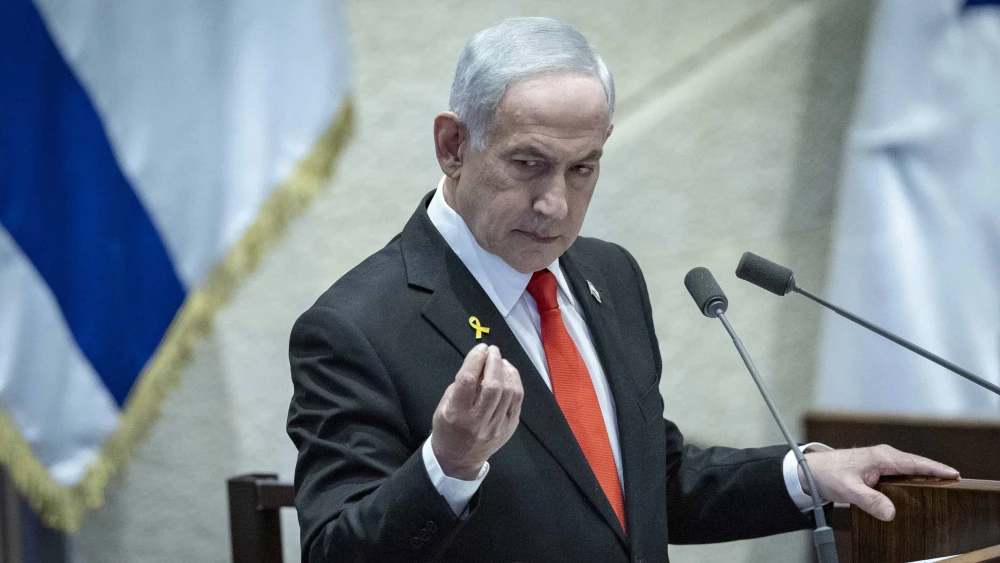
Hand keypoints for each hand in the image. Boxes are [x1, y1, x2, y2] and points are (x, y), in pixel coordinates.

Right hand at [431, 344, 523, 479]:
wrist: (459, 460)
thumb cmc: (447, 428)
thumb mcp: (444, 406)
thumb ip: (460, 385)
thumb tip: (479, 364)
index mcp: (457, 414)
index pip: (468, 380)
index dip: (475, 360)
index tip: (480, 348)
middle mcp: (478, 421)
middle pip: (493, 385)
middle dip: (494, 362)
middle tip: (492, 350)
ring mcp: (497, 426)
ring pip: (509, 392)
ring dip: (506, 370)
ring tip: (500, 360)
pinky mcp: (509, 428)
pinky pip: (517, 400)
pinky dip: (515, 382)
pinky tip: (509, 373)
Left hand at [800, 445, 959, 520]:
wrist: (811, 470)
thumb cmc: (829, 474)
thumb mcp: (849, 489)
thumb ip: (870, 500)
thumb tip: (891, 512)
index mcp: (881, 457)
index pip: (915, 463)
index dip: (935, 468)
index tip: (954, 474)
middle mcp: (884, 456)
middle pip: (916, 464)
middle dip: (935, 471)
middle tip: (955, 482)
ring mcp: (881, 461)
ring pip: (909, 468)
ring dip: (924, 475)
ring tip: (943, 485)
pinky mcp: (877, 468)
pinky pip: (901, 472)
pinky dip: (912, 478)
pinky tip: (918, 488)